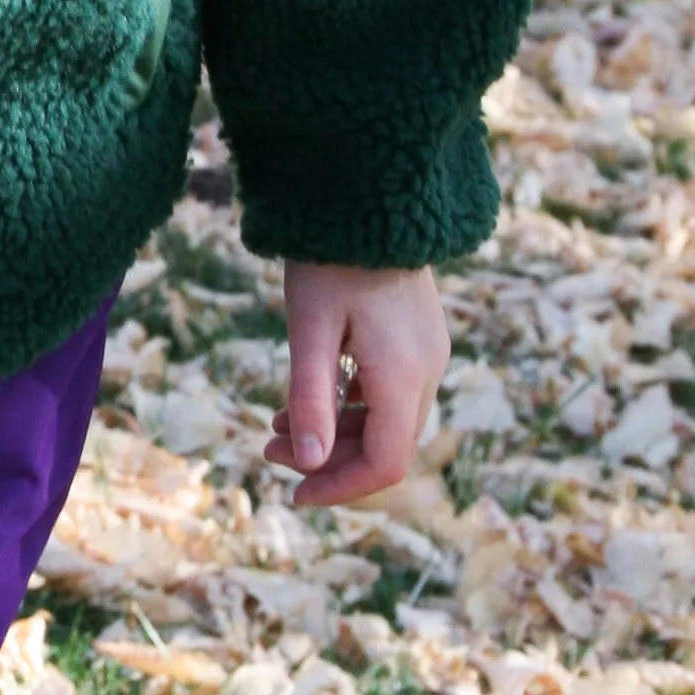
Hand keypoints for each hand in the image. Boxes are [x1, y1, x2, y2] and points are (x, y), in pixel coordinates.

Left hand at [265, 261, 448, 507]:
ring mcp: (429, 353)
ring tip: (273, 425)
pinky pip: (389, 392)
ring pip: (387, 420)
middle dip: (328, 459)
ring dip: (335, 433)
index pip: (387, 462)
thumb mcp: (309, 331)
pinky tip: (305, 399)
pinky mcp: (419, 339)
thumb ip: (310, 398)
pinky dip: (350, 406)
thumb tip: (308, 462)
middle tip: (266, 450)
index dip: (342, 487)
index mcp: (405, 374)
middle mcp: (428, 369)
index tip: (294, 494)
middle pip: (387, 445)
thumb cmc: (330, 261)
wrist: (369, 200)